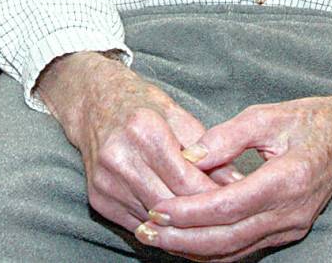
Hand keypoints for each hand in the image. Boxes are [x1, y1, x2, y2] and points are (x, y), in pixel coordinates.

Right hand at [37, 53, 233, 231]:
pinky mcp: (99, 199)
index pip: (186, 180)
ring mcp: (106, 181)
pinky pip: (137, 225)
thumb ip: (207, 148)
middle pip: (171, 204)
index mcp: (143, 130)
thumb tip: (237, 181)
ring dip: (182, 226)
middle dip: (201, 215)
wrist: (94, 104)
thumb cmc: (141, 106)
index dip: (215, 197)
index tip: (238, 203)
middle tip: (226, 220)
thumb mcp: (178, 115)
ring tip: (206, 223)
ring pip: (155, 220)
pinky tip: (178, 223)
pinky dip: (160, 228)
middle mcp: (119, 157)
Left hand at [133, 92, 331, 260]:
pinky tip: (186, 240)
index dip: (189, 211)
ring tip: (157, 238)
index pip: (228, 206)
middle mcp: (291, 212)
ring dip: (194, 250)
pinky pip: (245, 248)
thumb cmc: (310, 120)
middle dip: (183, 239)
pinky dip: (213, 250)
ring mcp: (291, 226)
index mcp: (288, 180)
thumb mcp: (268, 115)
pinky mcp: (287, 231)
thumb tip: (189, 155)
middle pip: (228, 239)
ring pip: (235, 251)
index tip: (157, 207)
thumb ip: (227, 136)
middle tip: (146, 231)